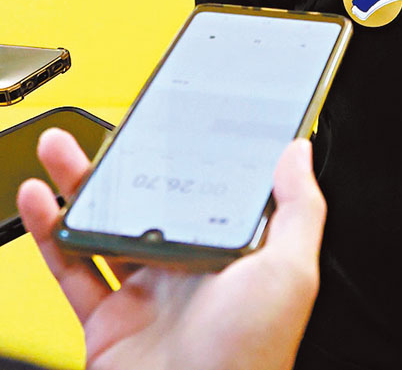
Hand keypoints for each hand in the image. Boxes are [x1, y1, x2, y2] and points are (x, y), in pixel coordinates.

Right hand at [17, 129, 324, 369]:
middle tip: (112, 126)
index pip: (213, 188)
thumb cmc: (250, 356)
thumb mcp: (291, 269)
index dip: (195, 153)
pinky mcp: (109, 321)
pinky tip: (40, 200)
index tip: (178, 119)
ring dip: (83, 185)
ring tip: (61, 147)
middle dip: (130, 161)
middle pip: (154, 200)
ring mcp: (148, 293)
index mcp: (236, 253)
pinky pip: (73, 267)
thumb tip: (298, 151)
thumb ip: (298, 206)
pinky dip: (50, 232)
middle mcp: (191, 268)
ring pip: (109, 224)